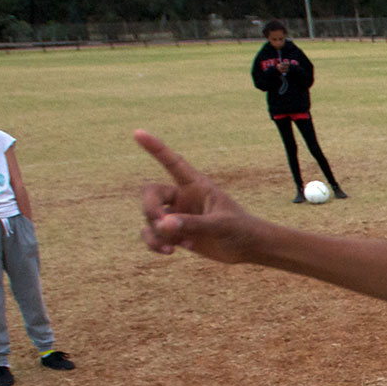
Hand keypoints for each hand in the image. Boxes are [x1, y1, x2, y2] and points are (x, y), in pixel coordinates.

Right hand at [136, 130, 260, 262]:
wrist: (248, 248)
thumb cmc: (240, 229)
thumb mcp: (220, 225)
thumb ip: (193, 224)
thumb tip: (163, 225)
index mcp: (196, 185)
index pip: (172, 162)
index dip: (155, 148)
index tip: (138, 133)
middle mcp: (182, 197)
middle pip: (150, 194)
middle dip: (149, 209)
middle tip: (162, 225)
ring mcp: (177, 215)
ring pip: (149, 219)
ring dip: (156, 234)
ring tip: (173, 246)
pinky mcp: (175, 234)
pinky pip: (152, 235)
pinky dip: (155, 244)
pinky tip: (170, 252)